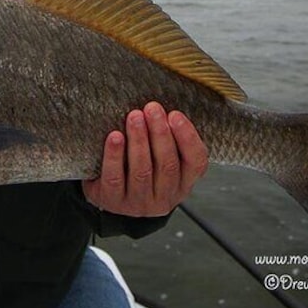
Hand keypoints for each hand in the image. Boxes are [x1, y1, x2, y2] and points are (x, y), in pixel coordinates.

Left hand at [82, 102, 206, 216]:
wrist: (111, 195)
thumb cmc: (140, 167)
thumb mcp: (160, 157)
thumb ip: (168, 137)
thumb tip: (162, 105)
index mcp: (183, 183)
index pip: (196, 162)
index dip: (187, 138)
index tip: (175, 115)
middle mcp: (165, 197)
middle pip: (167, 165)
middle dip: (160, 133)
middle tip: (152, 108)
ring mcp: (139, 203)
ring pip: (142, 171)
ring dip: (139, 141)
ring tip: (134, 116)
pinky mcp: (114, 201)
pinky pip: (115, 178)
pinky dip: (114, 156)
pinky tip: (114, 137)